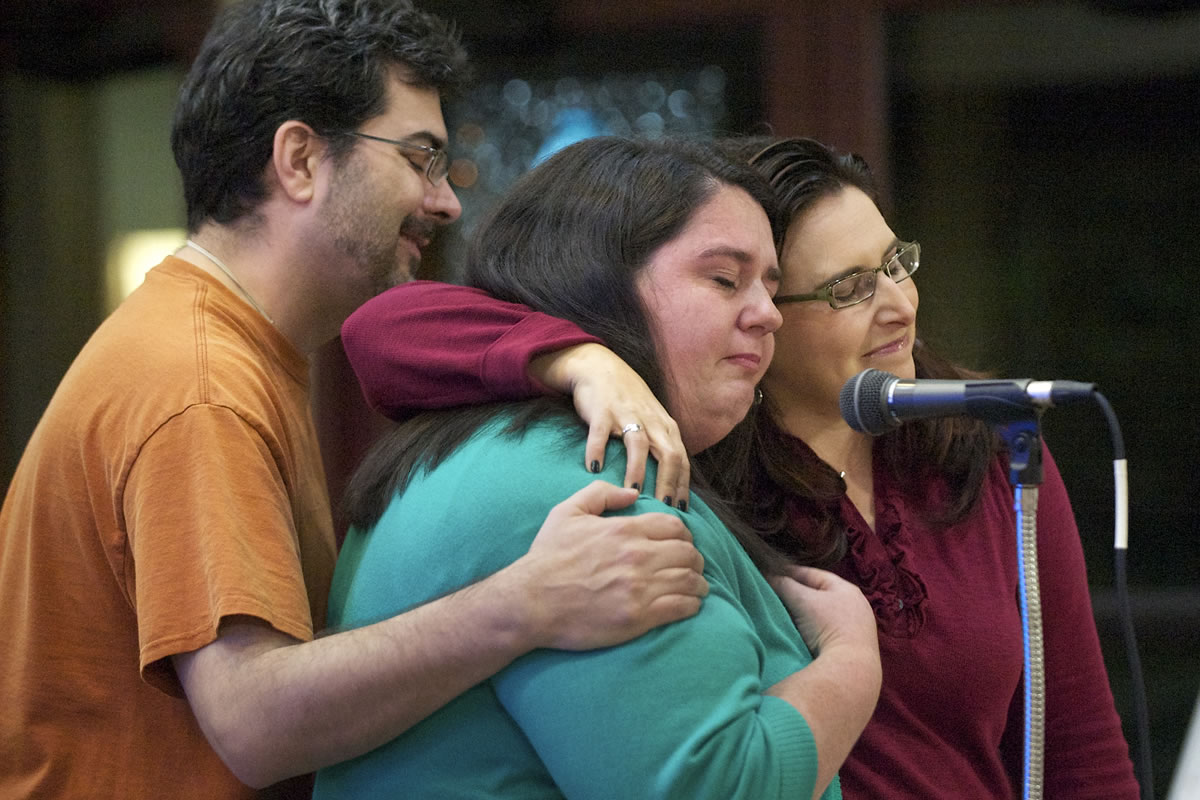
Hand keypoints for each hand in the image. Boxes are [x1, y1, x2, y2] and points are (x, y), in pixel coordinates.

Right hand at [513, 480, 707, 649]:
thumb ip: (600, 493)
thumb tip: (632, 493)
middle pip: (688, 553)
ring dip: (698, 583)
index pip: (675, 527)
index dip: (685, 535)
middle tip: (693, 567)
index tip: (682, 544)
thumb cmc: (547, 557)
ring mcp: (640, 587)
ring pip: (690, 580)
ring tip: (697, 588)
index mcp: (624, 529)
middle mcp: (637, 556)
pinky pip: (681, 607)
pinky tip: (689, 605)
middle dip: (695, 559)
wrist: (530, 601)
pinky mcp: (638, 617)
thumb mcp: (567, 512)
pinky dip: (691, 605)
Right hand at [529, 343, 689, 506]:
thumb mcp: (653, 422)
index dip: (683, 486)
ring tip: (632, 493)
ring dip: (636, 469)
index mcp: (666, 427)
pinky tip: (594, 469)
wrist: (600, 368)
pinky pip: (600, 432)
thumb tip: (672, 487)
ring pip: (638, 444)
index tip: (681, 512)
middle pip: (668, 454)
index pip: (682, 460)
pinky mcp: (602, 409)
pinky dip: (597, 450)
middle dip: (667, 483)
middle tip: (663, 509)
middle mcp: (651, 421)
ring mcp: (627, 414)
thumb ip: (662, 449)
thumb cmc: (628, 402)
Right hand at [768, 565, 878, 659]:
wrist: (849, 669)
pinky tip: (802, 636)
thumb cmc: (827, 627)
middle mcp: (856, 605)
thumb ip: (783, 584)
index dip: (789, 573)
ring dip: (805, 615)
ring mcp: (858, 628)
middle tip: (774, 595)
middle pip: (818, 595)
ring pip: (823, 614)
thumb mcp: (801, 600)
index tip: (770, 575)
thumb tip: (766, 575)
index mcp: (846, 589)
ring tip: (785, 617)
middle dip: (797, 595)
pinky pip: (828, 632)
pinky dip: (814, 631)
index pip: (812, 574)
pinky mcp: (854, 648)